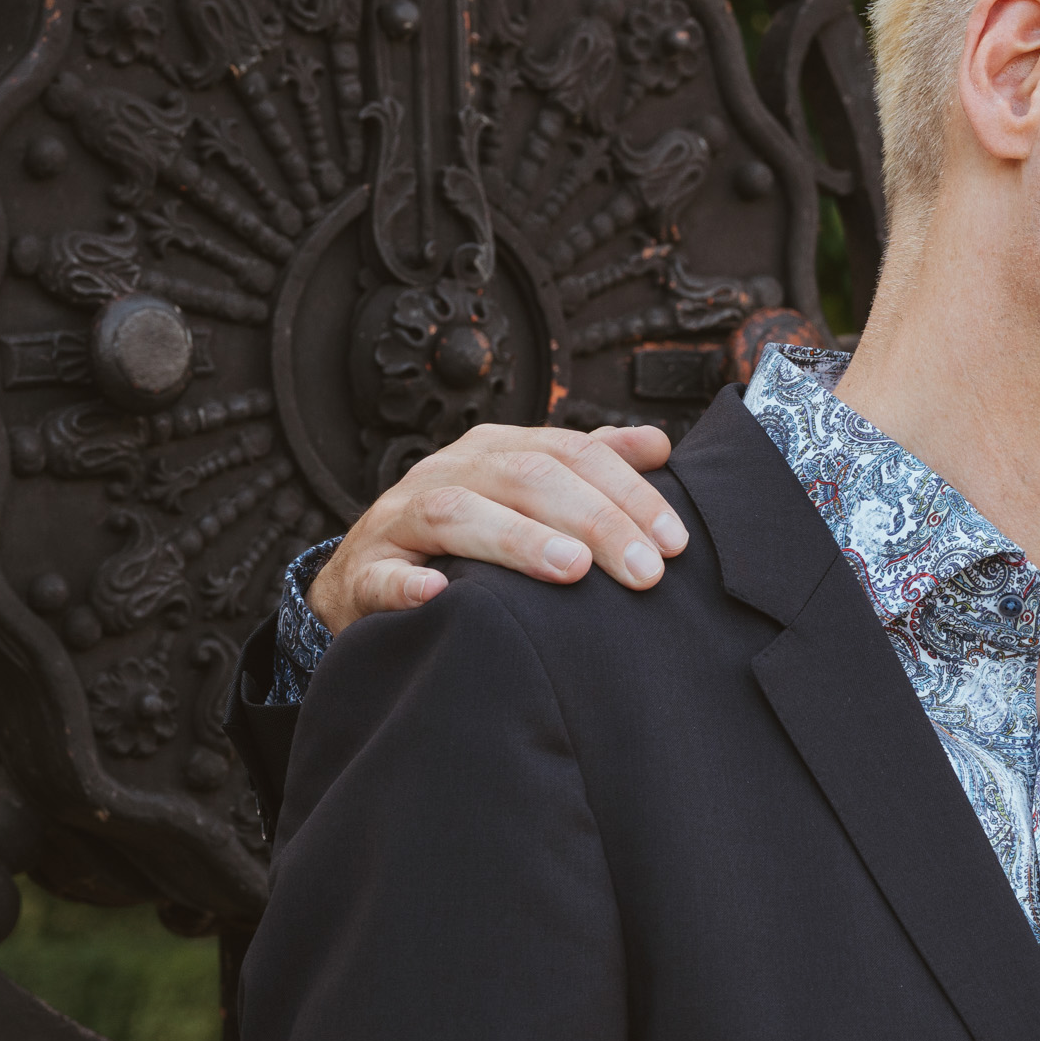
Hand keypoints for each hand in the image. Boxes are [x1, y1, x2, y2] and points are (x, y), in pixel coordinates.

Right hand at [307, 424, 686, 633]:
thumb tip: (657, 444)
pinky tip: (439, 596)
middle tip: (645, 571)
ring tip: (572, 571)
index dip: (629, 492)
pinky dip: (408, 586)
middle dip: (594, 521)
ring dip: (517, 540)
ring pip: (456, 513)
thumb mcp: (526, 494)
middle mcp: (449, 472)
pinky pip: (383, 575)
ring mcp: (401, 519)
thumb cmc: (465, 540)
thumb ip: (589, 468)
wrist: (369, 578)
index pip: (572, 453)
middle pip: (526, 478)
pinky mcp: (364, 572)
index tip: (675, 542)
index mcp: (496, 451)